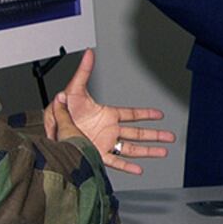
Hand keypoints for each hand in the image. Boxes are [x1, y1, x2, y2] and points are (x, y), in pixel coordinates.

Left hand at [44, 49, 173, 175]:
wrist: (51, 130)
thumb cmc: (61, 110)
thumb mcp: (74, 89)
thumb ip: (84, 71)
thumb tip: (88, 53)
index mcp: (107, 115)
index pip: (131, 114)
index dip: (146, 114)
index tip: (159, 115)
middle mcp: (109, 130)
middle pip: (138, 133)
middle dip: (155, 135)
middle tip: (170, 137)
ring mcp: (104, 143)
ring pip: (131, 148)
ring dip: (147, 151)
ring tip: (163, 152)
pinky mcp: (97, 154)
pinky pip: (115, 161)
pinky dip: (127, 167)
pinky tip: (139, 170)